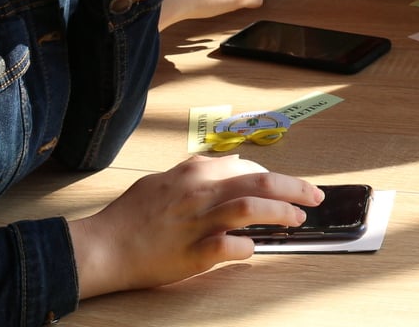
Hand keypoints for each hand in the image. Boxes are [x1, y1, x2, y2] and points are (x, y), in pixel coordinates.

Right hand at [68, 155, 321, 298]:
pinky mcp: (191, 253)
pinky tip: (254, 249)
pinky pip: (228, 246)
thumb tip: (225, 168)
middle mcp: (200, 192)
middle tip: (315, 195)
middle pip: (259, 180)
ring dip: (281, 211)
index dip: (274, 176)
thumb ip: (195, 173)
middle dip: (294, 186)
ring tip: (297, 219)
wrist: (103, 246)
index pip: (246, 166)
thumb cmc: (131, 216)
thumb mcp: (163, 180)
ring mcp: (197, 222)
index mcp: (194, 173)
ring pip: (250, 206)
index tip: (288, 185)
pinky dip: (247, 247)